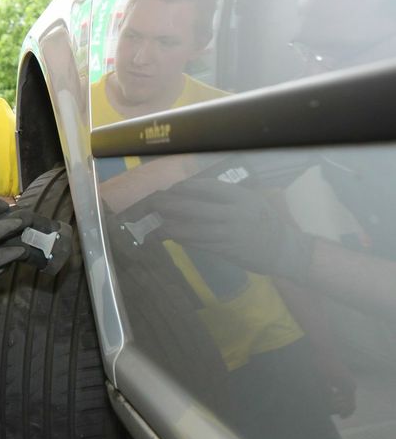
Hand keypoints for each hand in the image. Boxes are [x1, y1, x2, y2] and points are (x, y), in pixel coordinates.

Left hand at [150, 178, 312, 279]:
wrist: (285, 250)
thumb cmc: (266, 222)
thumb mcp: (251, 201)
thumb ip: (226, 196)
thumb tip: (192, 192)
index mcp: (241, 197)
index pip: (206, 187)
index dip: (185, 187)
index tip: (171, 189)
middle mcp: (234, 213)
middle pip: (193, 207)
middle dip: (169, 205)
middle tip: (152, 204)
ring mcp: (229, 234)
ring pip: (192, 229)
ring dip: (170, 227)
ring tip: (155, 225)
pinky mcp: (226, 251)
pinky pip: (199, 244)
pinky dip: (183, 240)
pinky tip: (171, 237)